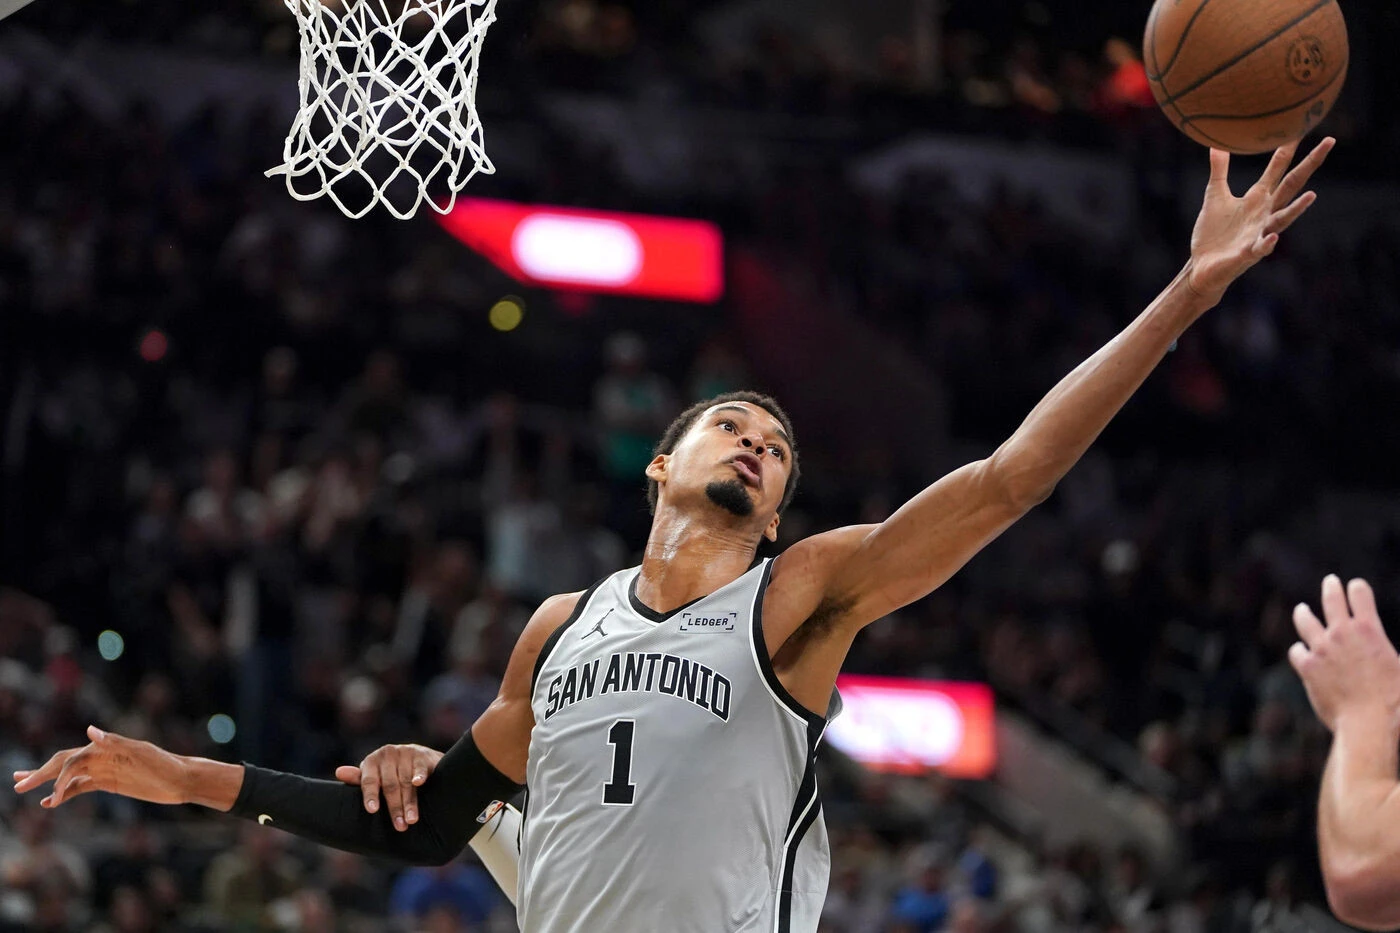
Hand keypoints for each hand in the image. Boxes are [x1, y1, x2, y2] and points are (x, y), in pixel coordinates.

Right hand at [12, 725, 189, 807]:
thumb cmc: (164, 764)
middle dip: (40, 773)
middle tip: (17, 784)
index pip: (72, 760)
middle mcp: (101, 756)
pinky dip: (64, 793)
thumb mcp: (141, 753)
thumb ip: (115, 742)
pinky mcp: (109, 782)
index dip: (58, 776)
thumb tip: (89, 730)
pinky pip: (81, 786)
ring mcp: (103, 769)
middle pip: (63, 763)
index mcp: (105, 748)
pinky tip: (50, 802)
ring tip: (23, 788)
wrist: (181, 779)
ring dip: (47, 782)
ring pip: (68, 775)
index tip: (53, 798)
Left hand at [335, 744, 442, 831]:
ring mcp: (405, 752)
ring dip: (409, 802)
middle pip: (390, 785)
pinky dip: (419, 775)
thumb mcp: (374, 776)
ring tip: (411, 820)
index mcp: (372, 761)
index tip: (372, 810)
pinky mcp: (422, 755)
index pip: (368, 780)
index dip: (370, 795)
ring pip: (406, 781)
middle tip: (399, 826)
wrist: (419, 758)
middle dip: (395, 807)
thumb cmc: (391, 773)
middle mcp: (387, 754)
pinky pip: (420, 767)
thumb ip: (359, 779)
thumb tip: (339, 772)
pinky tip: (418, 783)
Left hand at [1185, 137, 1333, 304]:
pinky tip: (1273, 236)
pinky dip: (1267, 243)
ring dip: (1297, 208)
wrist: (1203, 266)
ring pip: (1282, 218)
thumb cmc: (1213, 233)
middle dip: (1309, 165)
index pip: (1278, 168)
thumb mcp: (1215, 196)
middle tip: (1329, 142)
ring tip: (1312, 195)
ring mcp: (1259, 233)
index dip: (1288, 148)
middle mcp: (1265, 213)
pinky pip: (1260, 248)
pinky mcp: (1247, 254)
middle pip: (1291, 185)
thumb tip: (1217, 143)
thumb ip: (1219, 171)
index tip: (1300, 126)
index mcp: (1258, 198)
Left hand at [1289, 575, 1399, 732]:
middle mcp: (1342, 633)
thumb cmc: (1395, 701)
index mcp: (1370, 630)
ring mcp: (1322, 648)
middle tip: (1331, 581)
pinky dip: (1300, 650)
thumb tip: (1394, 656)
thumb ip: (1395, 658)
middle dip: (1332, 588)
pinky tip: (1301, 651)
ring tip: (1302, 610)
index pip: (1361, 595)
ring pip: (1306, 620)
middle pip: (1332, 600)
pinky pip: (1297, 651)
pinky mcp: (1308, 666)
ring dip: (1304, 613)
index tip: (1356, 586)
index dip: (1359, 589)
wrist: (1369, 723)